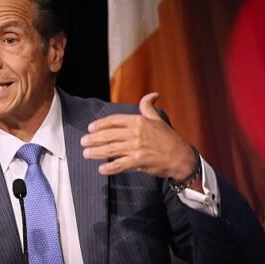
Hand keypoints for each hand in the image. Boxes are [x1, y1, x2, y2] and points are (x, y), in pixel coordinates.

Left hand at [81, 93, 197, 182]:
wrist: (180, 157)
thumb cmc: (168, 138)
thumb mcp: (158, 119)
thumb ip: (148, 107)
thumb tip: (152, 94)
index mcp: (138, 121)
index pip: (113, 120)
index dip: (100, 124)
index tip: (90, 128)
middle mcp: (135, 133)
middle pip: (108, 135)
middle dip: (93, 139)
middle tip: (83, 142)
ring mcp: (136, 147)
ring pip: (110, 149)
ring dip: (96, 152)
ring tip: (86, 153)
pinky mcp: (138, 161)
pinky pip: (119, 164)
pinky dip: (109, 167)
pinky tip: (101, 169)